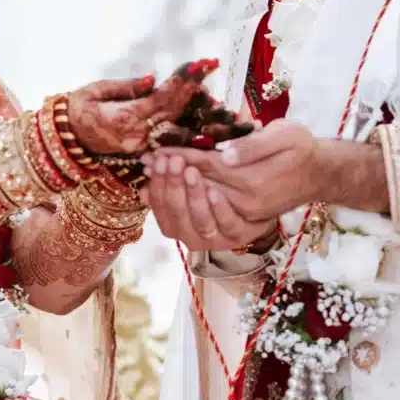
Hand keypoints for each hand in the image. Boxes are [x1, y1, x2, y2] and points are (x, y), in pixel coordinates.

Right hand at [66, 61, 216, 155]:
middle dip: (200, 96)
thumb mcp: (96, 91)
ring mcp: (142, 147)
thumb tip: (154, 80)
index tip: (203, 64)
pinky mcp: (143, 152)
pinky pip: (171, 143)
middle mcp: (138, 135)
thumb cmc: (78, 108)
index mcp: (126, 117)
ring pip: (179, 133)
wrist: (66, 139)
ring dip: (204, 123)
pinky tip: (211, 129)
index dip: (184, 81)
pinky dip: (191, 135)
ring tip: (228, 113)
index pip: (162, 97)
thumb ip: (126, 87)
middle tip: (219, 77)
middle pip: (176, 114)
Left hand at [143, 121, 389, 224]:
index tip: (158, 149)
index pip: (207, 168)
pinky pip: (201, 220)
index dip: (180, 157)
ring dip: (171, 192)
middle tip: (147, 160)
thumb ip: (254, 145)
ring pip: (195, 209)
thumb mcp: (286, 135)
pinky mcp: (238, 221)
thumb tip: (223, 153)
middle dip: (169, 174)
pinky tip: (163, 195)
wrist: (318, 175)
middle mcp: (244, 205)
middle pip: (196, 190)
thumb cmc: (301, 149)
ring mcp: (241, 216)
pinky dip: (179, 209)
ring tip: (154, 174)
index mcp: (253, 183)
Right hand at [146, 158, 278, 250]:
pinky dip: (219, 208)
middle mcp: (191, 236)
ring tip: (193, 172)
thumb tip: (144, 175)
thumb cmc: (219, 192)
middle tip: (174, 162)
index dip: (157, 185)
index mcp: (176, 224)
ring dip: (194, 196)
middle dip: (174, 187)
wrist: (256, 207)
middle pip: (177, 216)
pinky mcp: (238, 235)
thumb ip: (170, 183)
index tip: (158, 160)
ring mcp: (216, 239)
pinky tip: (214, 191)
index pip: (159, 207)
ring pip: (200, 222)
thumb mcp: (193, 184)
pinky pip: (227, 224)